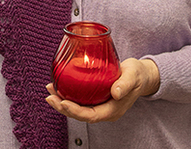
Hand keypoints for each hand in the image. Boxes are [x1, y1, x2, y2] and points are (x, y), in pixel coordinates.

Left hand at [45, 57, 159, 122]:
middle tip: (50, 96)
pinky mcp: (96, 98)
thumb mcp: (133, 76)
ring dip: (62, 101)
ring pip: (78, 108)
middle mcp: (104, 111)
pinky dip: (68, 94)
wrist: (141, 75)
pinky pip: (80, 100)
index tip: (63, 102)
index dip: (75, 111)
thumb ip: (125, 84)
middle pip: (80, 115)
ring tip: (50, 90)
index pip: (90, 116)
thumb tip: (115, 93)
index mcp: (113, 111)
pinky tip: (58, 86)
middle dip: (63, 107)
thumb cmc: (137, 75)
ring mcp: (100, 106)